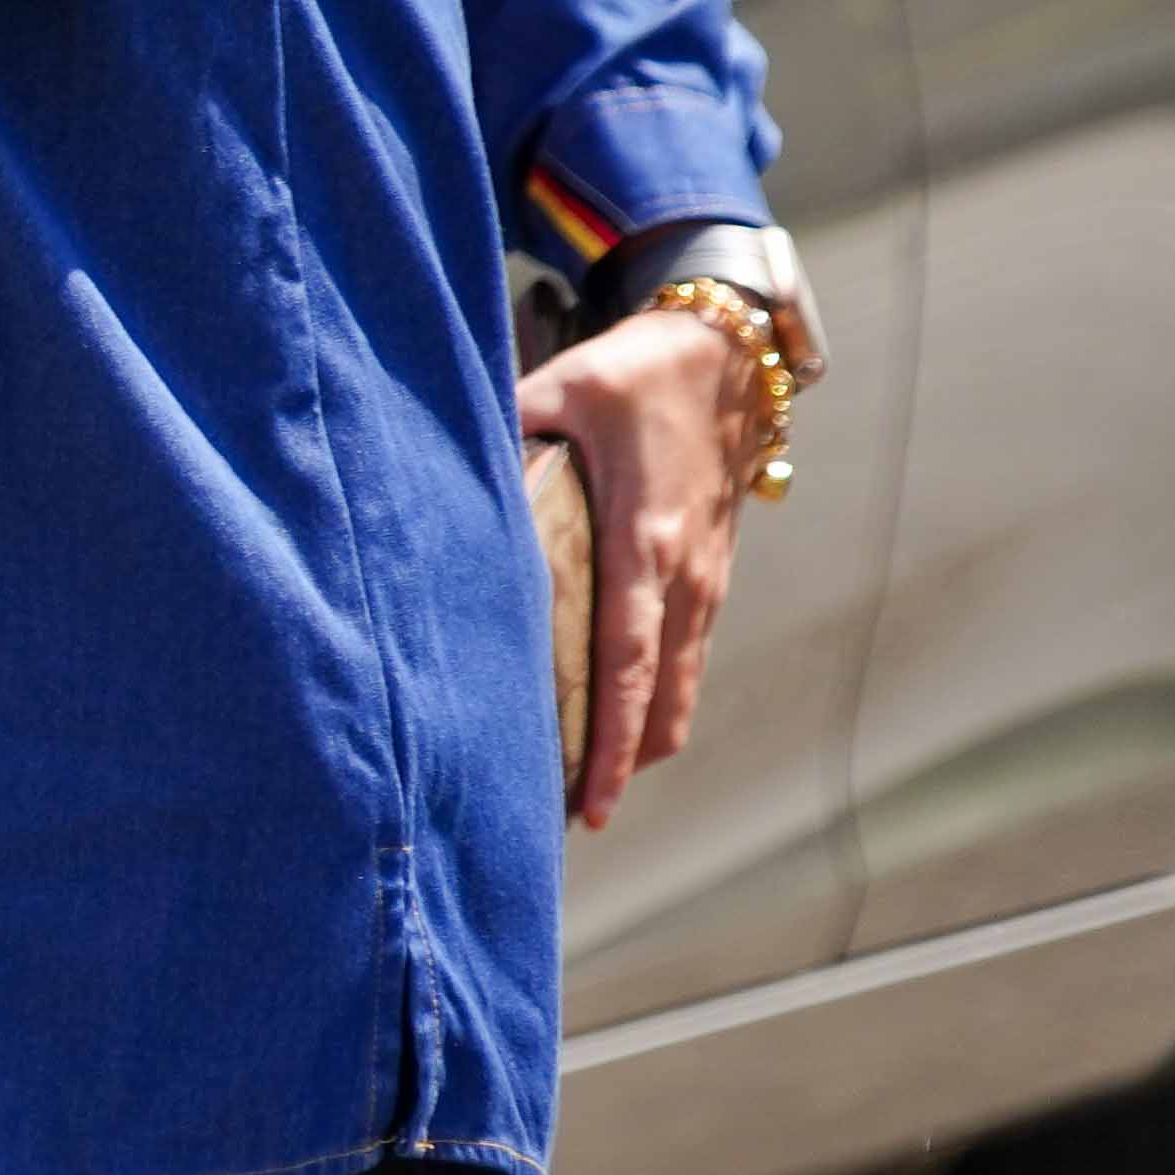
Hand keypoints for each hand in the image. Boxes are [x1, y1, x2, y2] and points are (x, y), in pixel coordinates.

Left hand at [518, 304, 755, 833]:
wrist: (727, 355)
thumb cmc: (633, 373)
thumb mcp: (558, 390)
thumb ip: (504, 436)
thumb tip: (447, 488)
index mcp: (644, 542)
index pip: (627, 662)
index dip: (609, 740)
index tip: (592, 803)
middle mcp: (685, 574)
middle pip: (661, 698)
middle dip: (622, 763)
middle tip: (572, 820)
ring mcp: (706, 577)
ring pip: (679, 684)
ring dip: (642, 737)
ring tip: (586, 787)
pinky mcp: (708, 571)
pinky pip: (686, 653)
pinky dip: (658, 696)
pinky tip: (618, 718)